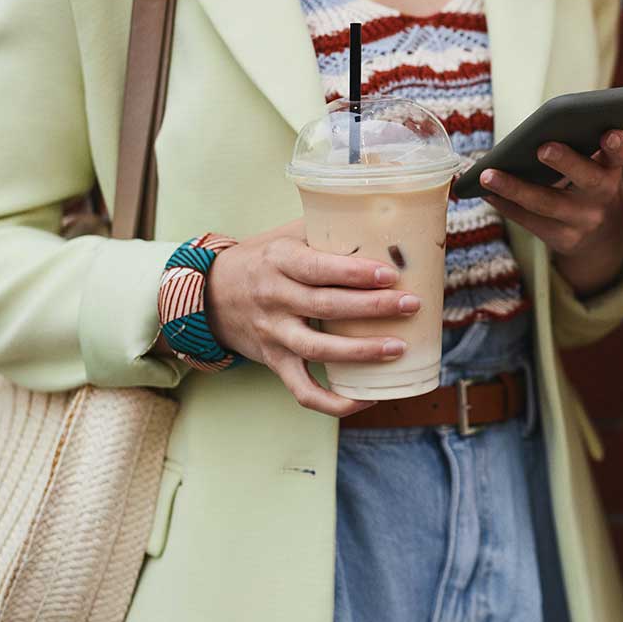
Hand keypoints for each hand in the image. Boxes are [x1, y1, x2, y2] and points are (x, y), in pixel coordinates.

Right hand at [204, 219, 423, 416]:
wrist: (211, 295)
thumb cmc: (263, 259)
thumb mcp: (286, 235)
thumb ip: (326, 229)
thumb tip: (382, 220)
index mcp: (279, 260)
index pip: (317, 268)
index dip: (355, 273)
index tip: (391, 275)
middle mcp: (273, 298)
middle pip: (325, 307)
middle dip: (372, 308)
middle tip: (411, 305)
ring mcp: (273, 333)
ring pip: (317, 349)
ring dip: (360, 353)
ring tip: (398, 348)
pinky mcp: (274, 362)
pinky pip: (303, 390)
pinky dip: (333, 402)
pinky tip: (367, 398)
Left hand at [480, 129, 622, 295]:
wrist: (602, 230)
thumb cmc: (588, 180)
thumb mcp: (594, 163)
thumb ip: (579, 145)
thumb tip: (535, 130)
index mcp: (612, 167)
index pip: (621, 154)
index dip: (618, 144)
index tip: (608, 132)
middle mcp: (604, 195)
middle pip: (587, 178)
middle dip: (566, 162)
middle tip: (542, 148)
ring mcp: (585, 220)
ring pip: (547, 203)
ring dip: (514, 188)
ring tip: (487, 175)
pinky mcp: (565, 239)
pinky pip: (531, 222)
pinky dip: (506, 206)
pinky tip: (486, 193)